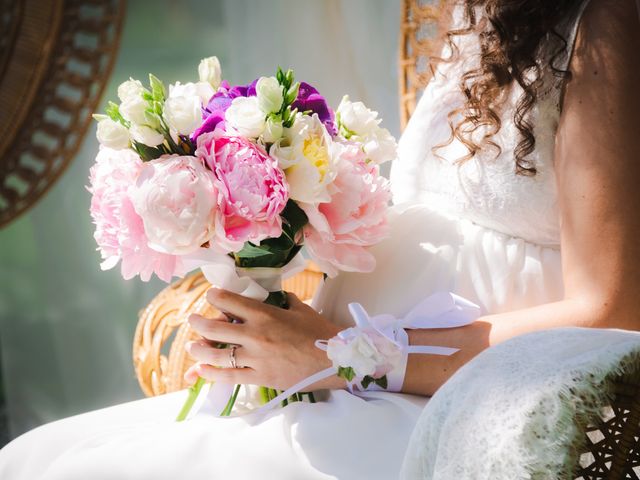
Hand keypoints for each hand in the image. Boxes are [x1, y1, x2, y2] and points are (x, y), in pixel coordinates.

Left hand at [184, 288, 344, 390]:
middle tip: (193, 319)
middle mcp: (255, 335)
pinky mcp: (259, 377)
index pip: (229, 301)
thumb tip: (273, 295)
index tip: (211, 296)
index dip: (215, 296)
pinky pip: (228, 376)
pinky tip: (202, 370)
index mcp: (265, 314)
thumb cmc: (319, 332)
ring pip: (216, 354)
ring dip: (199, 349)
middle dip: (198, 322)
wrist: (334, 360)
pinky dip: (211, 373)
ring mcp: (255, 358)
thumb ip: (282, 300)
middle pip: (214, 328)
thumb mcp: (300, 308)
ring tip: (193, 346)